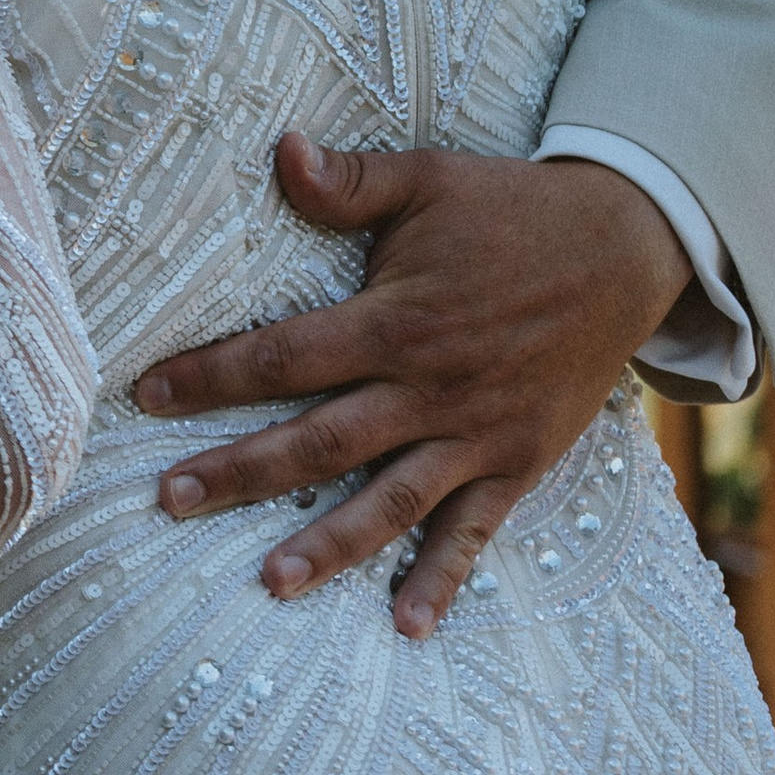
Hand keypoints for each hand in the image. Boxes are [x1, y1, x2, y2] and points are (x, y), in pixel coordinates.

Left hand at [133, 138, 692, 641]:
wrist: (626, 248)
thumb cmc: (511, 209)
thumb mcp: (429, 178)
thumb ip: (350, 180)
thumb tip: (280, 148)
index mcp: (396, 320)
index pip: (284, 355)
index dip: (212, 375)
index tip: (147, 394)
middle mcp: (430, 388)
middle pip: (320, 440)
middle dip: (242, 472)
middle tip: (170, 500)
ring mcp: (476, 433)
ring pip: (390, 501)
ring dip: (329, 544)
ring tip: (270, 583)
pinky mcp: (518, 461)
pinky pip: (476, 531)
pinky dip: (442, 580)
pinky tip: (406, 626)